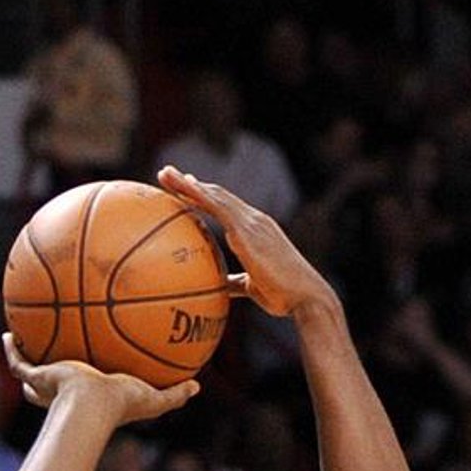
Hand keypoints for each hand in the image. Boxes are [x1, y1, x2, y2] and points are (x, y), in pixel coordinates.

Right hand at [1, 345, 197, 428]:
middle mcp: (63, 392)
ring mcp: (47, 384)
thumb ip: (173, 393)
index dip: (80, 381)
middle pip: (51, 381)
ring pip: (30, 371)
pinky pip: (18, 360)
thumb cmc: (120, 406)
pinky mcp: (36, 376)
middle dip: (46, 370)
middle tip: (51, 349)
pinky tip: (7, 330)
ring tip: (22, 334)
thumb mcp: (152, 398)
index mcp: (88, 396)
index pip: (82, 389)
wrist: (91, 406)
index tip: (85, 366)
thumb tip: (197, 387)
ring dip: (25, 356)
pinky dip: (11, 348)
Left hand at [155, 168, 331, 321]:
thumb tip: (219, 287)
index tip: (184, 188)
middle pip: (216, 195)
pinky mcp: (248, 232)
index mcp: (255, 229)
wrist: (305, 295)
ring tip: (165, 174)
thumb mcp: (253, 287)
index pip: (225, 206)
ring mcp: (252, 222)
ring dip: (188, 184)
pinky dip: (200, 196)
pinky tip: (184, 189)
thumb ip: (235, 282)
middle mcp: (254, 220)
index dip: (204, 195)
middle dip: (189, 183)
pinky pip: (219, 208)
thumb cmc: (282, 296)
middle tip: (165, 174)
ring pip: (215, 195)